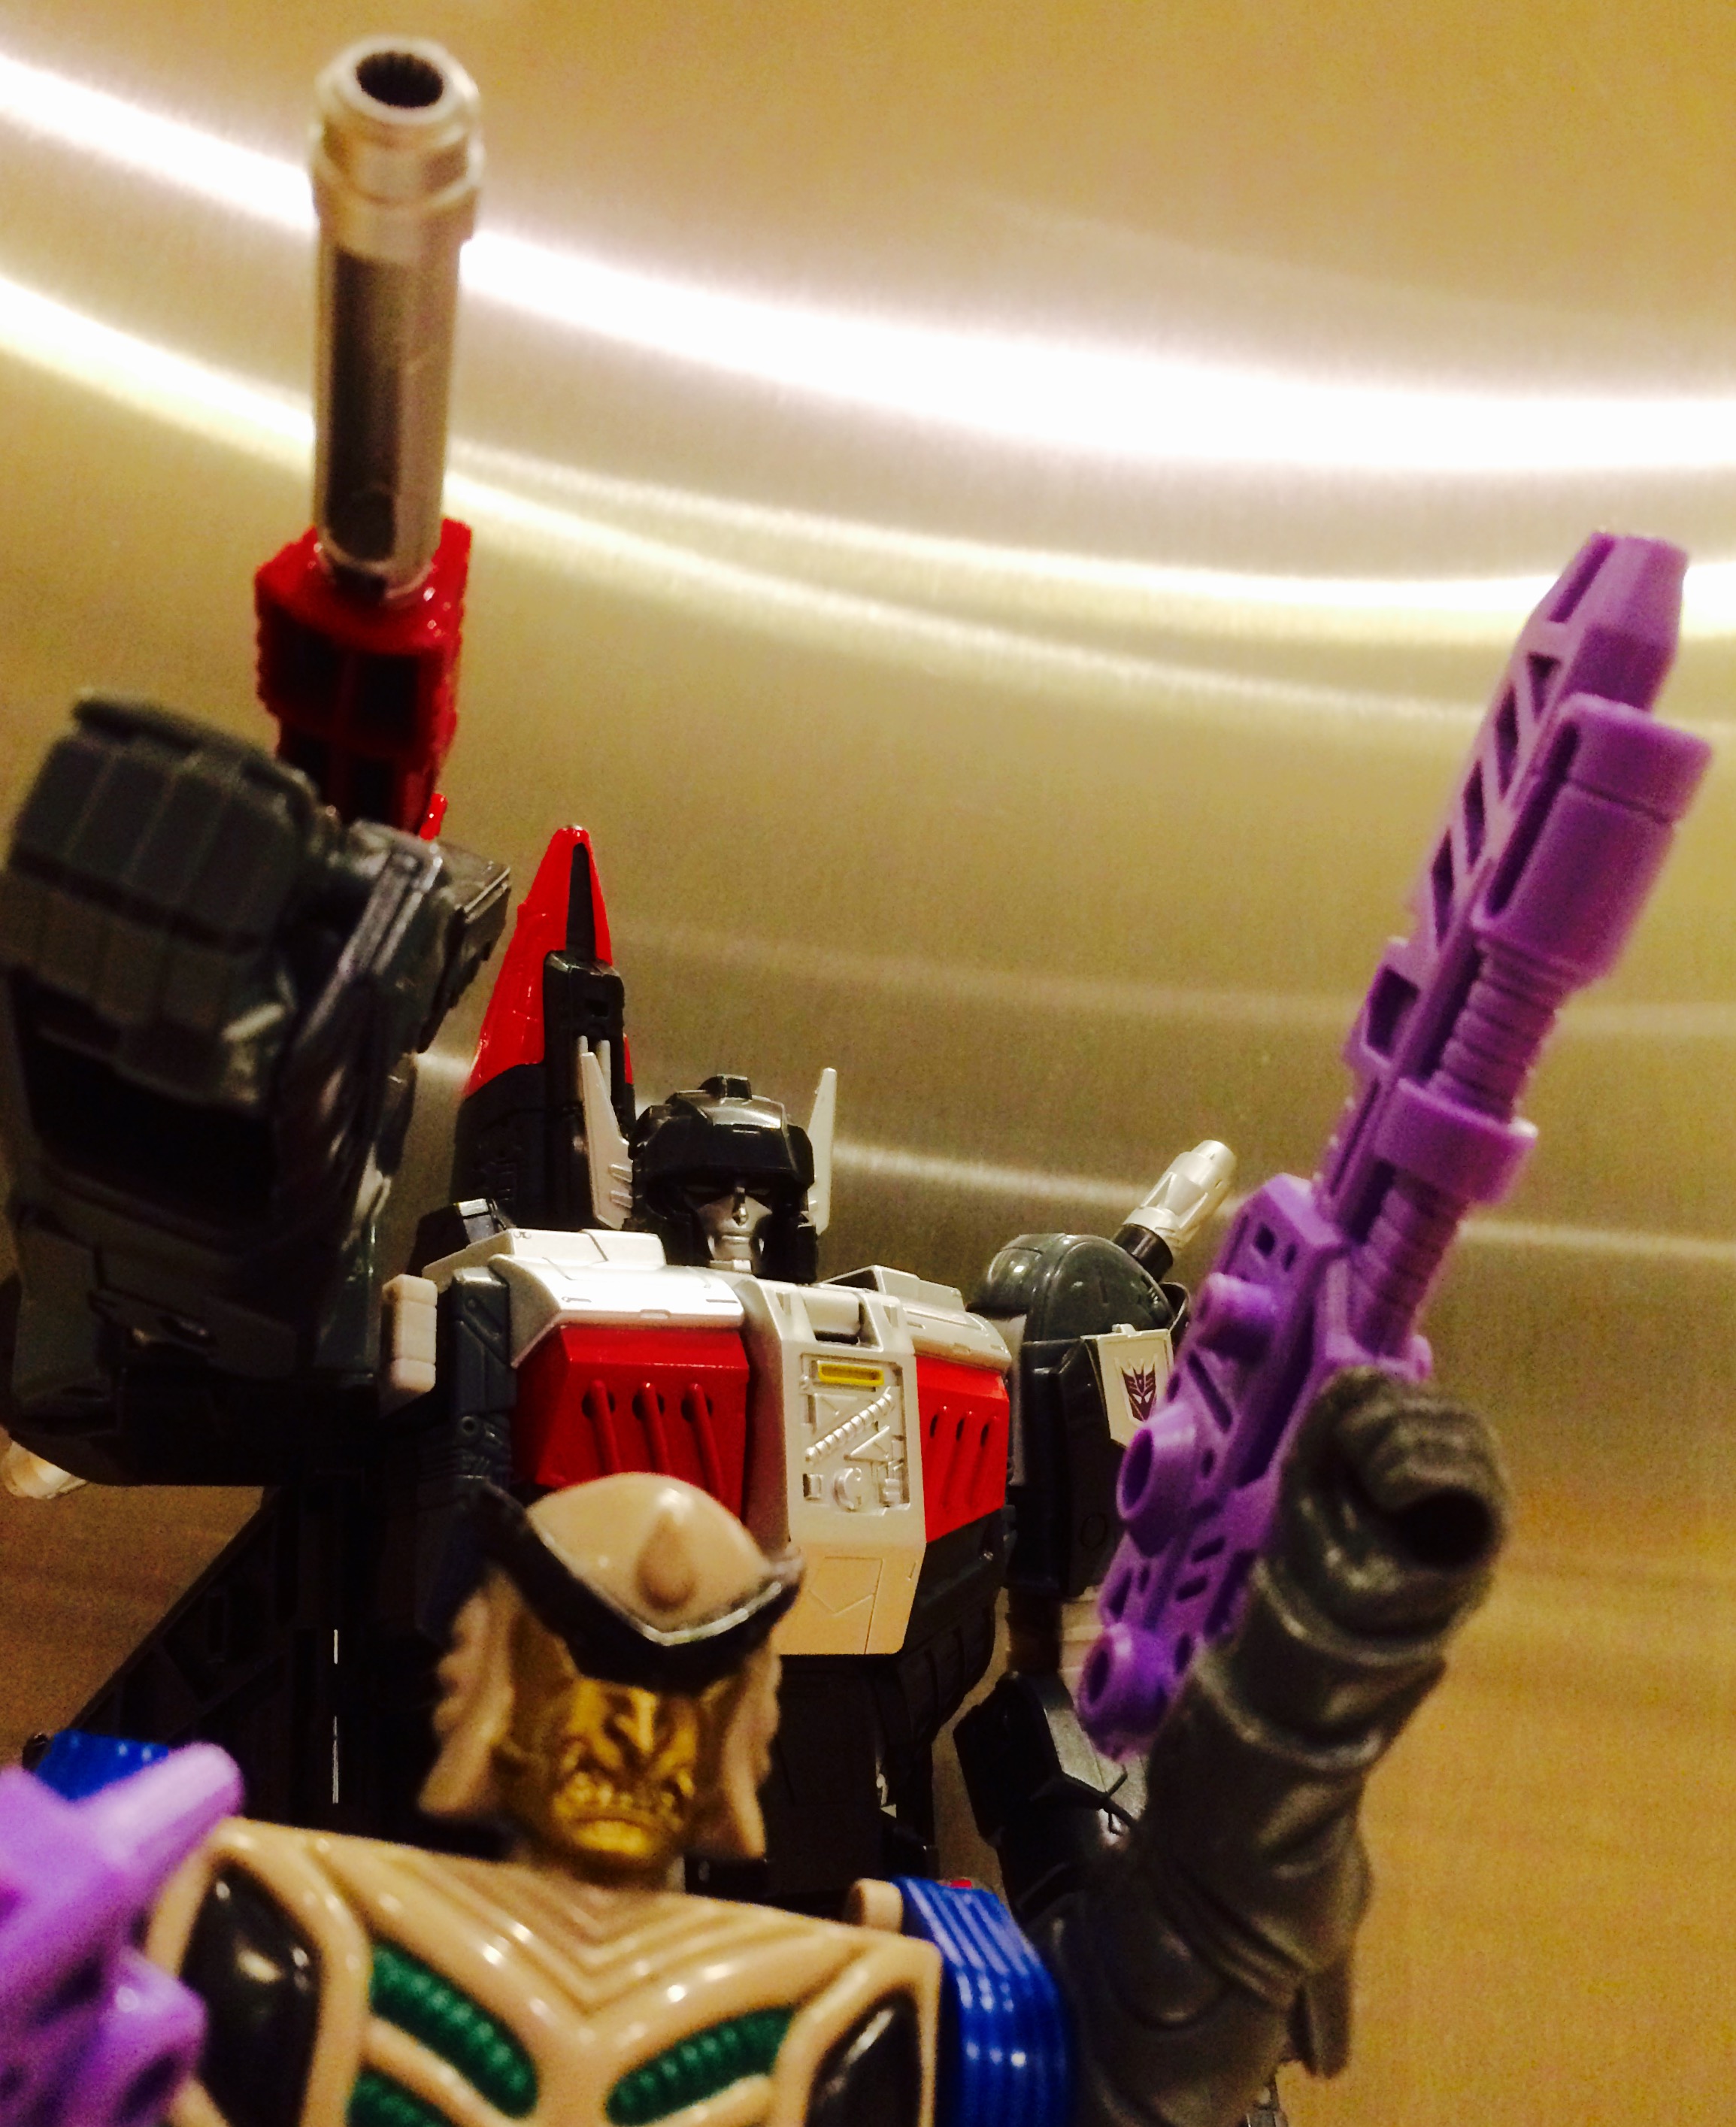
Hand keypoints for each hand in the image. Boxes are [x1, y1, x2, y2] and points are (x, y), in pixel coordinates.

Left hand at [1275, 1367, 1507, 1636]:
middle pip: (1450, 1407)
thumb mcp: (1312, 1464)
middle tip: (1349, 1454)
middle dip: (1387, 1418)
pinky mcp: (1486, 1532)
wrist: (1325, 1613)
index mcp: (1424, 1443)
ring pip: (1468, 1432)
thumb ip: (1333, 1413)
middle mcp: (1465, 1465)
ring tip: (1373, 1484)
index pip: (1418, 1391)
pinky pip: (1476, 1478)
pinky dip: (1421, 1470)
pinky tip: (1389, 1491)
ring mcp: (1483, 1497)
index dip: (1376, 1395)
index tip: (1339, 1431)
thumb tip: (1367, 1371)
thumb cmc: (1322, 1537)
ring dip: (1403, 1443)